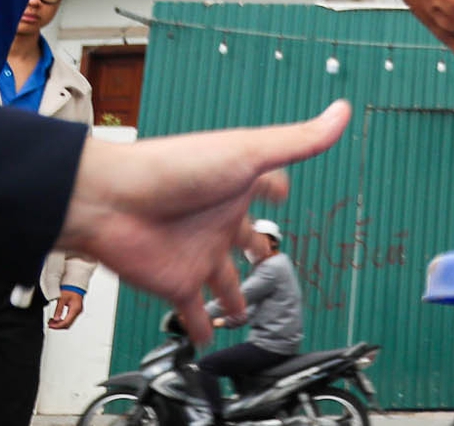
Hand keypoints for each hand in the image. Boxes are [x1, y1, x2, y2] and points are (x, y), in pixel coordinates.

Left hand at [48, 290, 82, 329]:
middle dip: (58, 326)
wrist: (76, 283)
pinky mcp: (76, 309)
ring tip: (52, 321)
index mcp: (75, 309)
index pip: (66, 322)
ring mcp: (78, 311)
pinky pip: (70, 318)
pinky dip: (63, 320)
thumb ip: (59, 309)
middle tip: (50, 324)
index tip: (50, 325)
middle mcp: (78, 311)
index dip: (57, 325)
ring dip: (60, 323)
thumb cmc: (70, 289)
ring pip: (69, 322)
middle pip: (68, 324)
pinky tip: (58, 318)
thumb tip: (56, 318)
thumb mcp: (62, 299)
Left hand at [55, 100, 350, 345]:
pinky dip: (202, 328)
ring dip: (235, 297)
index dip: (277, 186)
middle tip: (272, 261)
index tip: (284, 190)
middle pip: (246, 237)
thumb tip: (340, 113)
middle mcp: (217, 220)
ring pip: (224, 281)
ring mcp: (198, 253)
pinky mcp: (177, 283)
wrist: (112, 201)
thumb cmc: (174, 168)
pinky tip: (209, 339)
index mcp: (236, 186)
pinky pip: (193, 313)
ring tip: (247, 314)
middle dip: (260, 248)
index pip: (264, 184)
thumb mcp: (247, 151)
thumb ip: (297, 140)